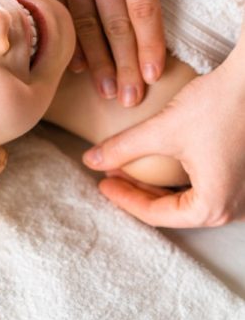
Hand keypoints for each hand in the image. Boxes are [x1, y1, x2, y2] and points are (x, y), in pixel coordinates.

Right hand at [14, 0, 220, 105]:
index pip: (143, 3)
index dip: (150, 42)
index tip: (155, 73)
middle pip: (114, 22)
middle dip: (125, 64)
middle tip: (132, 98)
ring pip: (85, 22)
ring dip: (98, 61)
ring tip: (108, 91)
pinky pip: (60, 9)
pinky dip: (71, 38)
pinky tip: (79, 64)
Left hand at [82, 48, 244, 226]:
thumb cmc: (218, 104)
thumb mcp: (162, 130)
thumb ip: (123, 148)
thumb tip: (90, 161)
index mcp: (214, 207)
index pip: (156, 214)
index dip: (123, 198)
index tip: (101, 182)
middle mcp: (233, 208)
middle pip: (172, 210)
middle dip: (137, 191)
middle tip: (110, 173)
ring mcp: (242, 194)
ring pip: (187, 198)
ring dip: (155, 184)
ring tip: (126, 166)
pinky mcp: (244, 177)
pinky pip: (204, 186)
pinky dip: (176, 178)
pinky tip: (156, 159)